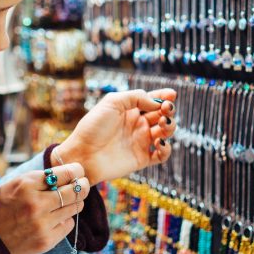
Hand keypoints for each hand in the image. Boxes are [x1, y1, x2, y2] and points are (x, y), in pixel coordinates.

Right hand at [0, 163, 89, 253]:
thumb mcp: (11, 186)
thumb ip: (35, 179)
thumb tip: (62, 172)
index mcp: (25, 185)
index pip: (62, 173)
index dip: (75, 171)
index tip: (78, 171)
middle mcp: (36, 203)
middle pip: (74, 191)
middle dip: (82, 185)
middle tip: (83, 184)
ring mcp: (43, 223)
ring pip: (74, 208)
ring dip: (75, 202)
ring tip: (70, 200)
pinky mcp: (47, 240)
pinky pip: (68, 225)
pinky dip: (66, 220)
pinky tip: (57, 218)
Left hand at [55, 89, 176, 185]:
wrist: (82, 154)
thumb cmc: (92, 127)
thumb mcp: (111, 103)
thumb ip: (135, 97)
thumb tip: (156, 102)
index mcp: (129, 110)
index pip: (152, 100)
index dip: (164, 97)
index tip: (171, 94)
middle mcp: (137, 125)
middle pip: (162, 115)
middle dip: (168, 110)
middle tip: (166, 109)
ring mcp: (140, 142)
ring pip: (165, 132)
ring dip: (170, 126)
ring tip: (163, 124)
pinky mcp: (142, 159)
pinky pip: (162, 154)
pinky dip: (166, 149)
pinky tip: (159, 143)